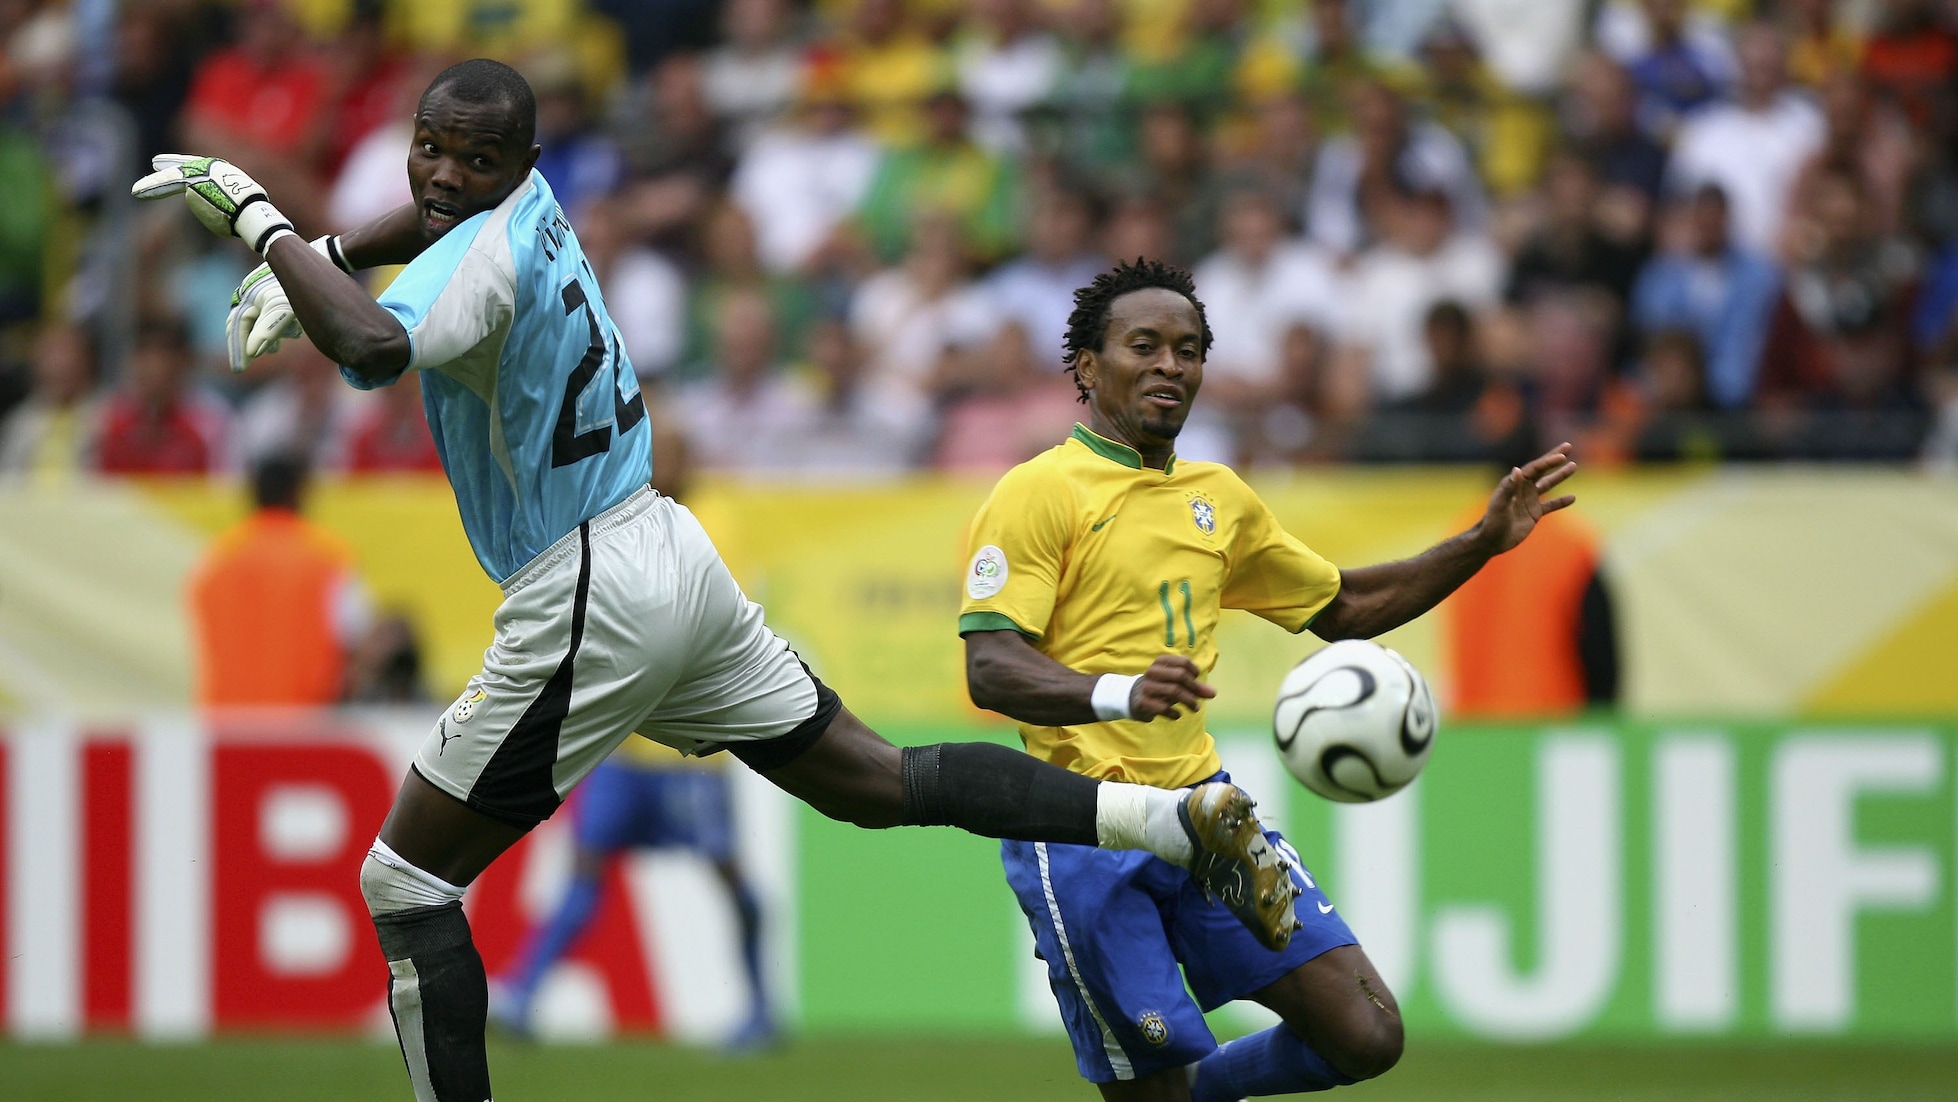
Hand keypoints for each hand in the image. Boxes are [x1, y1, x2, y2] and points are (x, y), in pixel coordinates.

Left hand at [132, 154, 293, 253]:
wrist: (253, 215)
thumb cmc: (252, 221)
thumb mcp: (240, 212)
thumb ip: (225, 210)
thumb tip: (231, 224)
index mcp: (226, 174)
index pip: (204, 170)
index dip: (190, 169)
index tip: (182, 171)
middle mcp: (212, 168)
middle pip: (187, 166)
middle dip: (170, 164)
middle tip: (156, 163)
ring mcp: (201, 172)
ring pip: (174, 178)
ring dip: (154, 186)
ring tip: (137, 191)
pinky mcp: (190, 180)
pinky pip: (167, 183)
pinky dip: (152, 188)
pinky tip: (136, 192)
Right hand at [226, 263, 301, 372]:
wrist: (320, 259)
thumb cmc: (299, 284)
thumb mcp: (282, 309)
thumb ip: (266, 331)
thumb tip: (252, 352)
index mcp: (250, 297)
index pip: (237, 326)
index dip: (238, 348)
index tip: (239, 369)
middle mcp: (255, 294)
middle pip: (245, 324)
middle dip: (247, 344)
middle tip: (244, 365)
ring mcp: (268, 293)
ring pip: (262, 319)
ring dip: (266, 336)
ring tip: (274, 350)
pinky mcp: (283, 292)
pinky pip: (275, 313)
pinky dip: (280, 326)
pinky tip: (293, 333)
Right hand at [1130, 654, 1217, 721]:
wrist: (1132, 698)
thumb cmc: (1160, 688)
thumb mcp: (1176, 684)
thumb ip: (1195, 687)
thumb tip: (1213, 693)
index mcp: (1161, 662)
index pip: (1184, 662)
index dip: (1194, 672)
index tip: (1195, 680)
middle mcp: (1152, 672)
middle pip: (1180, 676)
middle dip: (1193, 688)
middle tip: (1197, 700)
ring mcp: (1147, 687)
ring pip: (1174, 691)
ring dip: (1189, 701)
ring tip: (1195, 708)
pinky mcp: (1143, 702)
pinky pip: (1164, 707)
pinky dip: (1174, 713)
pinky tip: (1177, 715)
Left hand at [1475, 443, 1577, 553]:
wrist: (1491, 541)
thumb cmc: (1492, 521)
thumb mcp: (1500, 504)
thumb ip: (1509, 488)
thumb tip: (1517, 469)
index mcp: (1514, 483)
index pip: (1534, 468)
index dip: (1548, 461)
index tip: (1562, 456)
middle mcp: (1523, 488)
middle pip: (1542, 470)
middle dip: (1554, 458)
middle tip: (1568, 446)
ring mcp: (1529, 500)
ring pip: (1548, 484)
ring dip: (1560, 476)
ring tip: (1573, 466)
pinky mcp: (1534, 513)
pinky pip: (1551, 505)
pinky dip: (1561, 502)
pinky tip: (1572, 498)